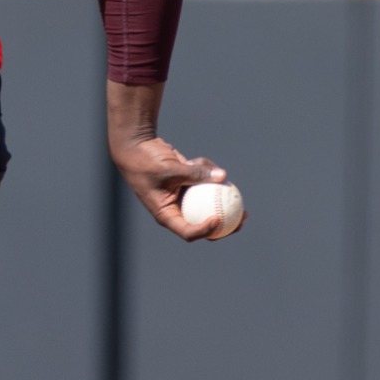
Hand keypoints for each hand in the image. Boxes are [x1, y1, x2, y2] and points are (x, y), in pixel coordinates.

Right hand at [113, 136, 230, 241]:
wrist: (135, 148)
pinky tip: (199, 160)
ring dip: (213, 186)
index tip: (219, 219)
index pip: (188, 231)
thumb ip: (195, 173)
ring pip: (208, 200)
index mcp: (167, 215)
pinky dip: (204, 170)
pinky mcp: (187, 185)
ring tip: (215, 172)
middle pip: (204, 223)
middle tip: (244, 217)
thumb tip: (223, 176)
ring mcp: (183, 198)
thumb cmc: (145, 162)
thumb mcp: (169, 169)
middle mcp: (176, 209)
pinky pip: (204, 182)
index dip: (206, 230)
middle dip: (227, 222)